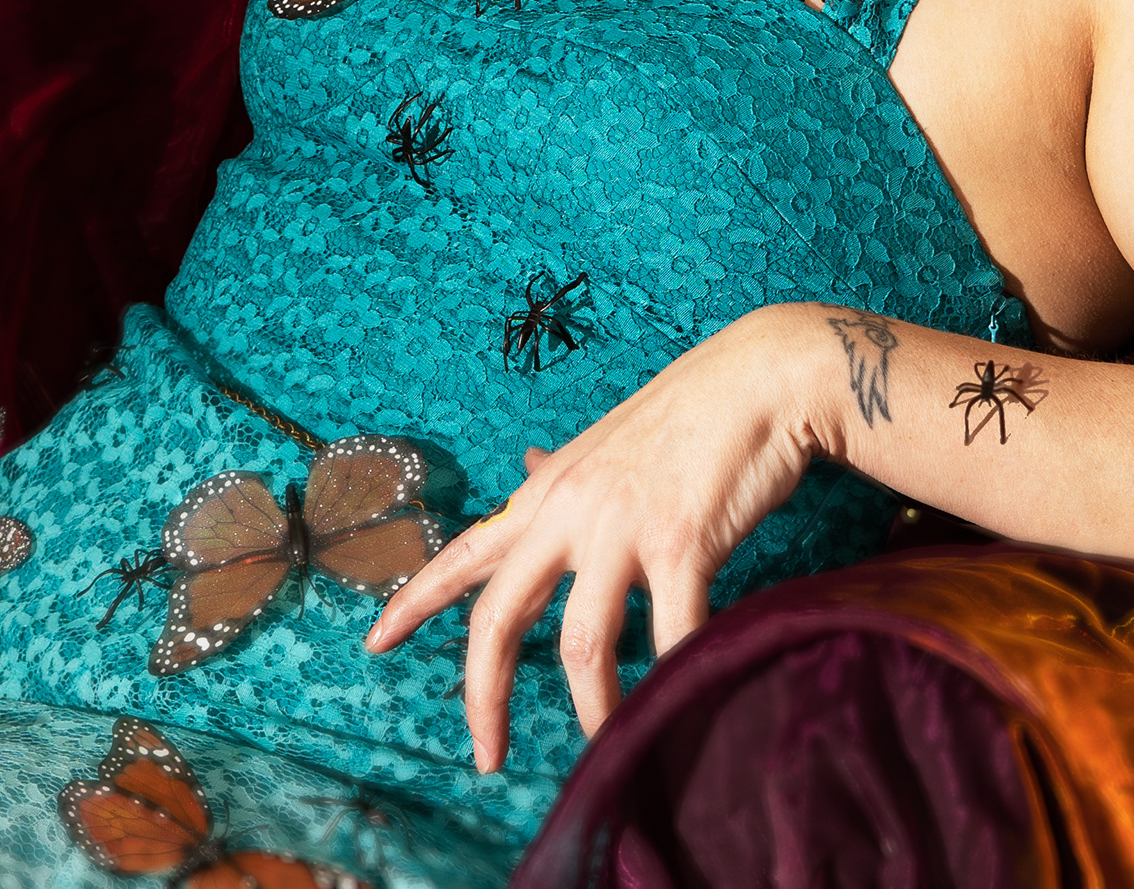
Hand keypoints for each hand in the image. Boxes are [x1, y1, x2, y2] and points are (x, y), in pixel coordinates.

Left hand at [365, 305, 828, 769]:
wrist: (759, 377)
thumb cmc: (688, 415)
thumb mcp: (605, 444)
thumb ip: (562, 471)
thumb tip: (525, 466)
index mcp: (547, 495)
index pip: (463, 553)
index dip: (414, 601)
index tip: (374, 643)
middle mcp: (568, 513)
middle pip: (500, 617)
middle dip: (484, 696)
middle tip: (485, 756)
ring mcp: (620, 527)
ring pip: (583, 646)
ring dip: (594, 711)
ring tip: (607, 749)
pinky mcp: (679, 541)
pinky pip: (670, 635)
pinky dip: (672, 682)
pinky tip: (679, 711)